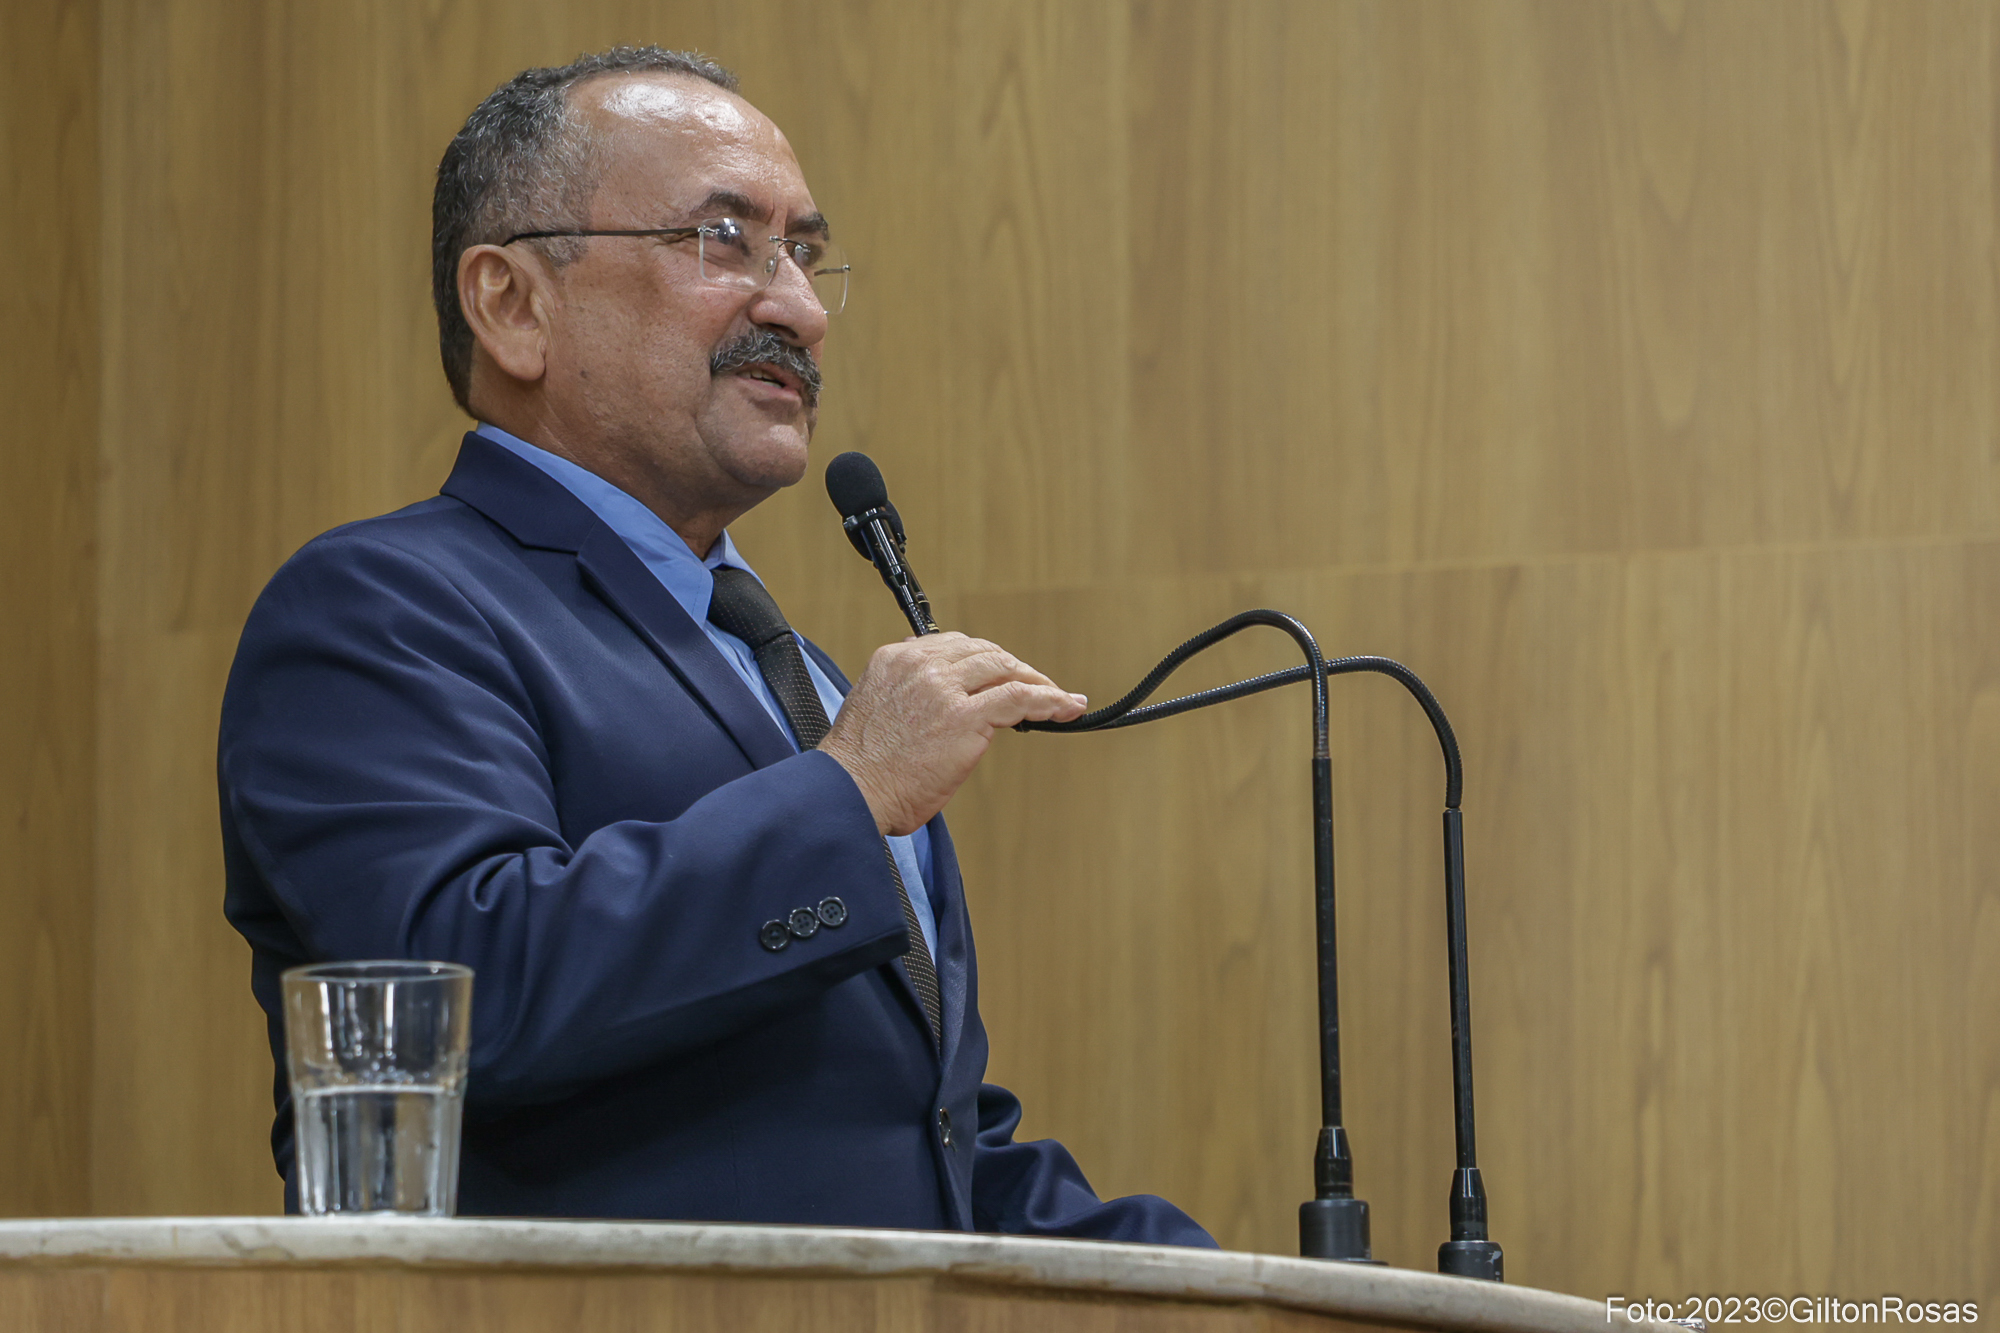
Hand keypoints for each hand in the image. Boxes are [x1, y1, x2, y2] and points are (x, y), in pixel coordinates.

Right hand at [817, 632, 1087, 835]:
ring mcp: (944, 688)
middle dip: (1012, 667)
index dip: (984, 660)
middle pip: (983, 652)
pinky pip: (1020, 698)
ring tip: (1057, 696)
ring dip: (1035, 681)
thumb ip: (905, 698)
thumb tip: (936, 709)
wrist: (848, 793)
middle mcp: (920, 665)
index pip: (952, 646)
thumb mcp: (875, 712)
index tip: (1000, 673)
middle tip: (1034, 685)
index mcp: (895, 660)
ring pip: (1004, 668)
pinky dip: (1050, 700)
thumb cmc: (859, 770)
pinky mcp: (966, 717)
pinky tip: (1067, 707)